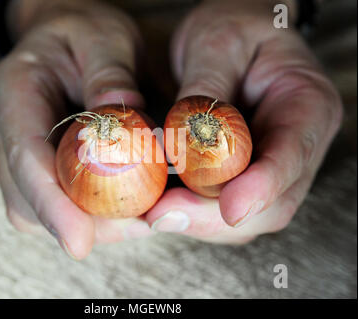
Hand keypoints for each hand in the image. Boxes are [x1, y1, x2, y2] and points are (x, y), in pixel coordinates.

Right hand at [0, 0, 151, 259]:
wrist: (67, 34)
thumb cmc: (85, 31)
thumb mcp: (104, 37)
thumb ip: (110, 74)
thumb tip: (123, 116)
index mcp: (14, 92)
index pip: (24, 157)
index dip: (50, 205)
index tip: (79, 244)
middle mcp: (8, 129)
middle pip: (26, 198)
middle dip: (76, 222)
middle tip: (138, 226)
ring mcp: (19, 150)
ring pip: (37, 209)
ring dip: (87, 223)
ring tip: (139, 218)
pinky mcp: (38, 163)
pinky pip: (56, 200)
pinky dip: (89, 213)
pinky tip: (126, 204)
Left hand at [144, 0, 342, 242]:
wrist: (236, 33)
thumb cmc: (234, 28)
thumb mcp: (218, 43)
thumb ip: (206, 91)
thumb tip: (181, 142)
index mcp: (308, 104)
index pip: (292, 156)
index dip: (262, 188)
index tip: (228, 209)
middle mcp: (301, 144)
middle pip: (274, 203)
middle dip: (216, 215)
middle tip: (162, 213)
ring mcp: (277, 164)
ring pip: (250, 216)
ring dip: (202, 220)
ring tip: (156, 210)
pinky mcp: (250, 174)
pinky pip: (228, 206)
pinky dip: (197, 211)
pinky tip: (165, 203)